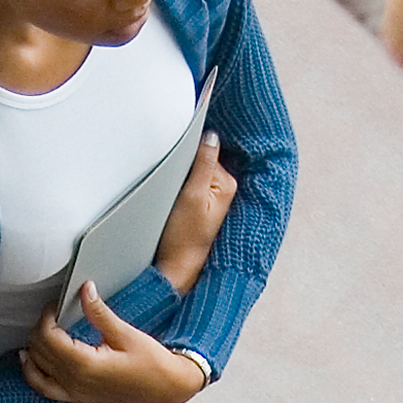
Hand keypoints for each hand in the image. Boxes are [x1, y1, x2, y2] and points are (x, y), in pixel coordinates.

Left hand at [15, 278, 209, 402]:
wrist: (164, 386)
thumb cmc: (150, 362)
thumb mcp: (125, 333)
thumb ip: (99, 312)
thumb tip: (84, 288)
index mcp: (85, 365)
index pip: (49, 337)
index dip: (47, 316)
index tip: (56, 304)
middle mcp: (75, 382)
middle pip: (39, 351)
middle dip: (40, 328)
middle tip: (54, 313)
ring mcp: (74, 392)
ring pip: (36, 369)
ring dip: (34, 347)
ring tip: (42, 329)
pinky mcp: (76, 396)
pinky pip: (43, 388)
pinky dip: (32, 373)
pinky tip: (29, 359)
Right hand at [154, 135, 235, 292]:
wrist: (177, 267)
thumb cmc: (183, 238)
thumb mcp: (192, 195)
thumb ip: (204, 164)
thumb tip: (211, 136)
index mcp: (227, 184)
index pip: (207, 152)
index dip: (188, 153)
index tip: (177, 160)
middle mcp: (225, 189)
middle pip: (202, 161)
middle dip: (187, 165)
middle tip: (175, 183)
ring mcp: (214, 198)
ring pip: (195, 173)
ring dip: (183, 176)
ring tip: (175, 194)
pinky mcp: (203, 206)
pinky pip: (193, 185)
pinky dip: (183, 186)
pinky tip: (176, 199)